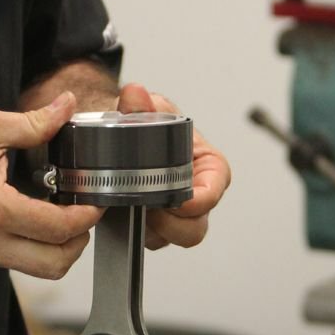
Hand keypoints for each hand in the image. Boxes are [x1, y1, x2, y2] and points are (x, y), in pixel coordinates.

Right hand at [0, 92, 102, 278]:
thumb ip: (33, 123)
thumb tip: (65, 106)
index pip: (58, 229)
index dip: (86, 218)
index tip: (95, 203)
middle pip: (53, 266)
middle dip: (77, 244)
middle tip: (84, 217)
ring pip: (33, 269)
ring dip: (55, 249)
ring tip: (59, 215)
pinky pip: (11, 260)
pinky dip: (30, 246)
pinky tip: (29, 217)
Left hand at [116, 84, 230, 248]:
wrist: (124, 135)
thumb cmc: (150, 123)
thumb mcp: (149, 109)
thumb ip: (142, 104)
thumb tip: (135, 94)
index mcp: (208, 167)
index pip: (215, 190)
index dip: (201, 200)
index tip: (183, 200)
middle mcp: (196, 195)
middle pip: (195, 227)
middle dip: (171, 224)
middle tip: (147, 206)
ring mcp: (175, 215)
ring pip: (169, 238)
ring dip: (149, 229)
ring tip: (129, 208)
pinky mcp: (153, 228)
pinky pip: (147, 240)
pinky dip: (132, 231)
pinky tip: (119, 213)